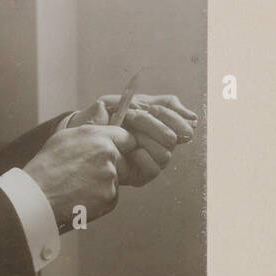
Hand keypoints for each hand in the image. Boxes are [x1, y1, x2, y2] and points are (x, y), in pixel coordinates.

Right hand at [23, 123, 137, 227]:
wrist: (38, 194)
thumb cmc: (46, 166)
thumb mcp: (65, 137)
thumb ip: (91, 134)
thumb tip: (103, 135)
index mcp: (97, 136)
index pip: (127, 138)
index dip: (121, 146)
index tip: (115, 152)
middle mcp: (108, 154)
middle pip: (124, 161)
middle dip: (113, 167)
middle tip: (89, 174)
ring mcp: (110, 177)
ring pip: (116, 180)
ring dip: (104, 184)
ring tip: (79, 186)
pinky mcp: (109, 197)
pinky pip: (110, 197)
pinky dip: (99, 199)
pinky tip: (81, 196)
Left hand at [69, 93, 197, 186]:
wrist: (82, 129)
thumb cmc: (106, 114)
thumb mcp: (134, 100)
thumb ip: (165, 104)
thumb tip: (193, 117)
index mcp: (162, 126)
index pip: (185, 125)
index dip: (171, 116)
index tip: (150, 107)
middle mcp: (161, 144)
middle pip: (174, 137)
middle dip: (152, 124)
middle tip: (131, 115)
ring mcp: (152, 160)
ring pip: (166, 153)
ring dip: (145, 138)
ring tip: (126, 132)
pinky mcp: (142, 175)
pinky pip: (154, 169)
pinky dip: (142, 157)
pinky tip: (129, 151)